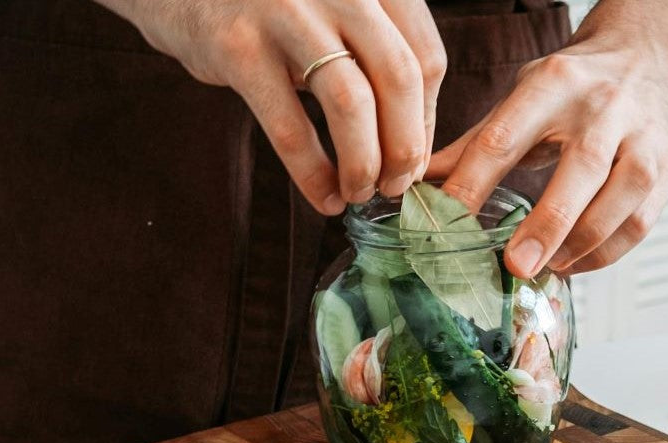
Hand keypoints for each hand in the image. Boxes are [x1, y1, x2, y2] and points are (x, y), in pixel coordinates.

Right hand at [99, 0, 446, 214]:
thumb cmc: (267, 9)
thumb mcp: (333, 9)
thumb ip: (375, 50)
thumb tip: (415, 138)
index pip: (425, 56)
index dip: (428, 121)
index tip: (416, 159)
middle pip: (401, 79)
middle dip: (406, 147)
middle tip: (396, 185)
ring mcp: (288, 11)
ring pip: (352, 105)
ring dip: (364, 164)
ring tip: (359, 192)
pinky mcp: (239, 47)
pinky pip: (292, 128)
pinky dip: (314, 175)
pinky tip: (323, 198)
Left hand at [427, 40, 667, 277]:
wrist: (649, 63)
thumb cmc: (574, 89)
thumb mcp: (520, 98)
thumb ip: (473, 145)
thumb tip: (415, 185)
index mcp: (553, 85)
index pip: (506, 137)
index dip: (474, 182)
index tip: (449, 221)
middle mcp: (604, 108)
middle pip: (581, 169)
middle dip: (547, 224)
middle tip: (516, 265)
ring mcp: (642, 139)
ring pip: (620, 201)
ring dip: (581, 244)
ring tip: (547, 268)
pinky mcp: (666, 171)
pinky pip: (639, 223)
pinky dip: (605, 254)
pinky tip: (575, 263)